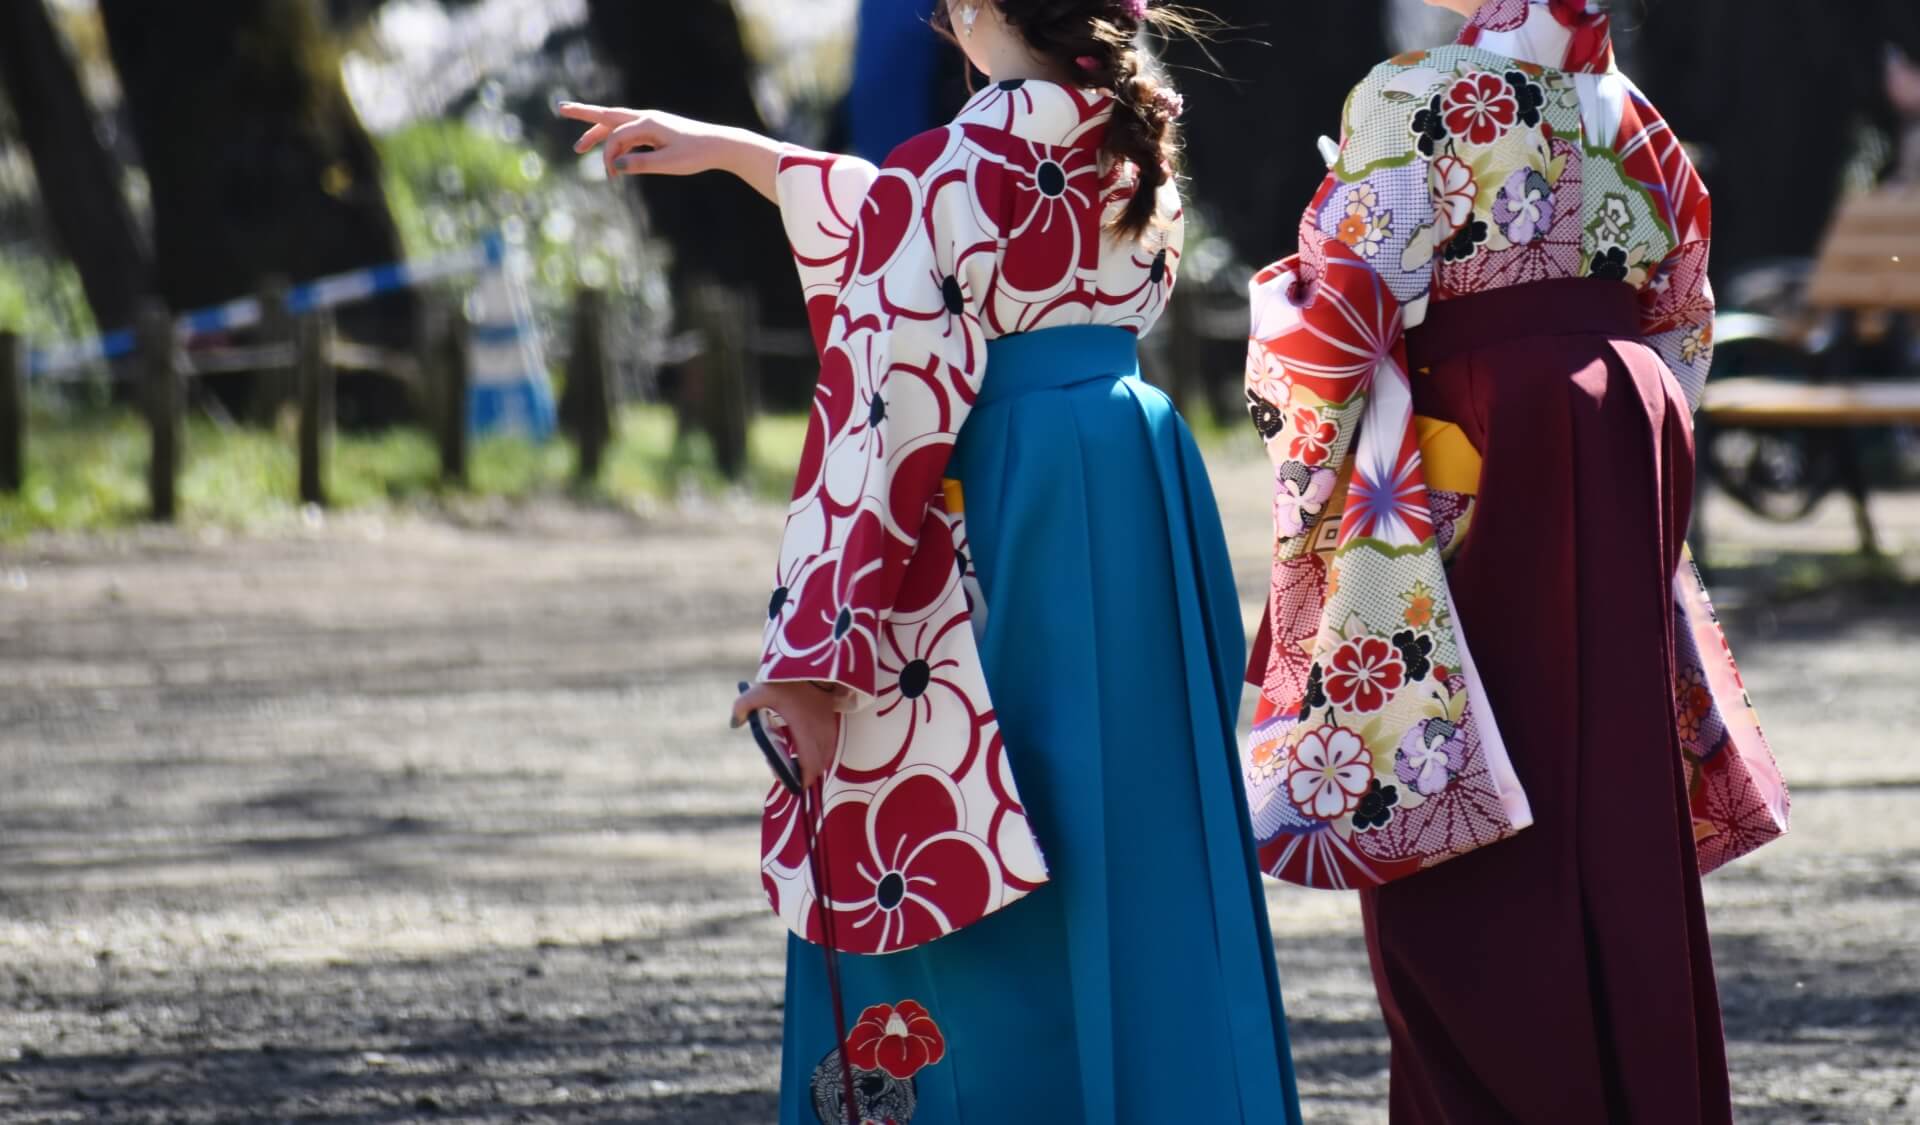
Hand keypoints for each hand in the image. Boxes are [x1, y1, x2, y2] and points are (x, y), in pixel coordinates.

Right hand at [557, 102, 778, 200]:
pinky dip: (617, 143)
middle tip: (559, 109)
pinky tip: (612, 157)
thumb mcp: (669, 163)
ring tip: (578, 147)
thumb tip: (615, 167)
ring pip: (617, 126)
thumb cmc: (696, 154)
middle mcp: (646, 118)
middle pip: (608, 116)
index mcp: (648, 123)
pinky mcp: (656, 132)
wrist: (720, 145)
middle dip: (584, 115)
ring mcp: (650, 123)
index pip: (616, 137)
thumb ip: (640, 164)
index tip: (612, 178)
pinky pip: (629, 135)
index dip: (607, 156)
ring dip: (597, 135)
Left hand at [731, 681, 841, 788]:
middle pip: (818, 767)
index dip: (802, 780)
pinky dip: (817, 754)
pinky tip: (801, 747)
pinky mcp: (831, 723)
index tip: (790, 784)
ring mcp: (828, 729)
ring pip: (825, 758)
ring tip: (791, 758)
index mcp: (805, 730)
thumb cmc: (786, 680)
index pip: (810, 766)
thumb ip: (743, 706)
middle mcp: (821, 733)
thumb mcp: (760, 690)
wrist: (812, 664)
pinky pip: (828, 748)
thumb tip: (734, 724)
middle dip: (803, 774)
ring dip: (810, 764)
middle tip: (783, 770)